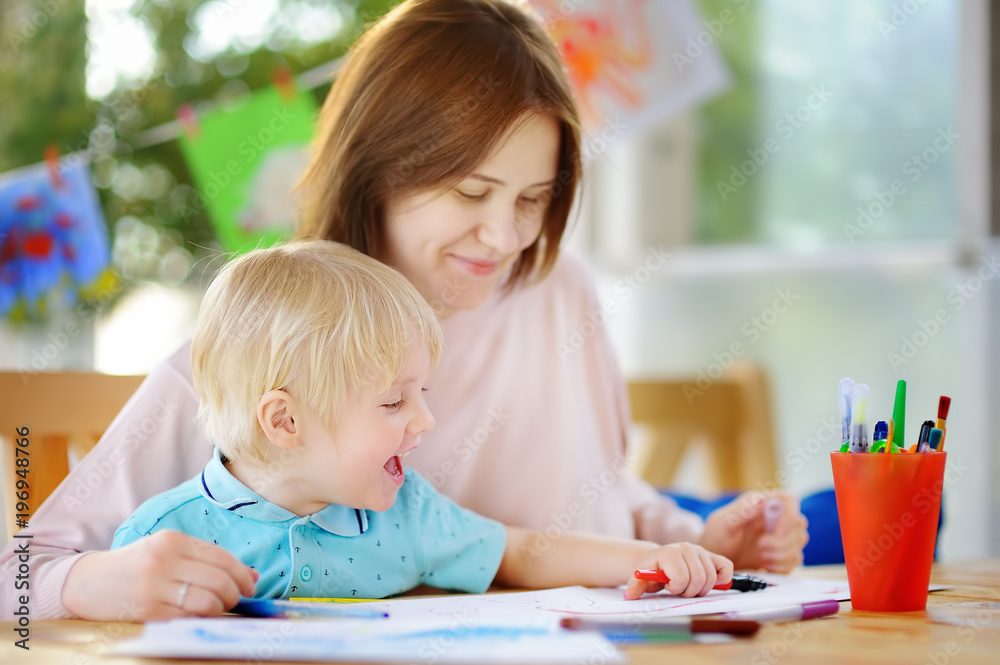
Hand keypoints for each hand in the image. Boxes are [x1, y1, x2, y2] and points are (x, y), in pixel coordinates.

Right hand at [61, 530, 257, 620]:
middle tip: (233, 600)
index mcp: (173, 540)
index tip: (249, 586)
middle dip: (234, 594)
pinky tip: (197, 618)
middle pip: (220, 580)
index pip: (223, 558)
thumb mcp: (169, 552)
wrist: (88, 582)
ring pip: (208, 602)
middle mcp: (165, 560)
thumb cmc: (136, 566)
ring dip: (220, 609)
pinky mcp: (147, 611)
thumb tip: (252, 576)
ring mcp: (155, 586)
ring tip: (216, 609)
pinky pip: (188, 619)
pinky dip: (201, 621)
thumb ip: (207, 560)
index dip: (243, 575)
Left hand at [624, 541, 732, 599]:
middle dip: (688, 591)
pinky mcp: (712, 556)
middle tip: (679, 588)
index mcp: (670, 552)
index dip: (676, 588)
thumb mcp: (640, 579)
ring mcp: (701, 551)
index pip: (681, 578)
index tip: (668, 586)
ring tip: (688, 586)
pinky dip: (722, 579)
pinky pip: (726, 568)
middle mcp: (687, 548)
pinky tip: (709, 583)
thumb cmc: (651, 572)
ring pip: (711, 579)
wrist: (657, 561)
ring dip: (701, 589)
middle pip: (698, 580)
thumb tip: (630, 595)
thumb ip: (635, 586)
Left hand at [698, 492, 808, 572]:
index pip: (789, 500)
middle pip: (798, 523)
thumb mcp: (722, 523)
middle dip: (784, 539)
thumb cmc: (715, 538)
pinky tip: (766, 566)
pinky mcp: (780, 554)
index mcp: (761, 505)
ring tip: (762, 557)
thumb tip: (762, 499)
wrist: (714, 563)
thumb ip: (742, 511)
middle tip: (761, 547)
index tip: (776, 531)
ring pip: (800, 540)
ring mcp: (779, 536)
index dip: (789, 515)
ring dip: (783, 553)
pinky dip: (783, 565)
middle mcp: (773, 518)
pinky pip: (795, 559)